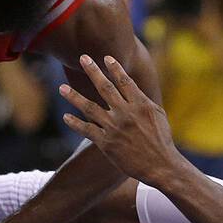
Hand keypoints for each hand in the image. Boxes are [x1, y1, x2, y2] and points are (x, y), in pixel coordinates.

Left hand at [60, 55, 184, 186]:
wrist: (160, 165)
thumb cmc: (161, 140)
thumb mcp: (158, 115)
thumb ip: (143, 100)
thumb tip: (133, 87)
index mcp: (140, 104)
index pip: (125, 81)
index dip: (115, 68)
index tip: (106, 57)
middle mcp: (125, 113)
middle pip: (105, 87)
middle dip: (93, 71)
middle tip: (83, 58)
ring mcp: (114, 127)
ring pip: (89, 108)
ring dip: (74, 97)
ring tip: (62, 88)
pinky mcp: (106, 143)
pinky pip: (87, 130)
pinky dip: (75, 123)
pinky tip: (66, 116)